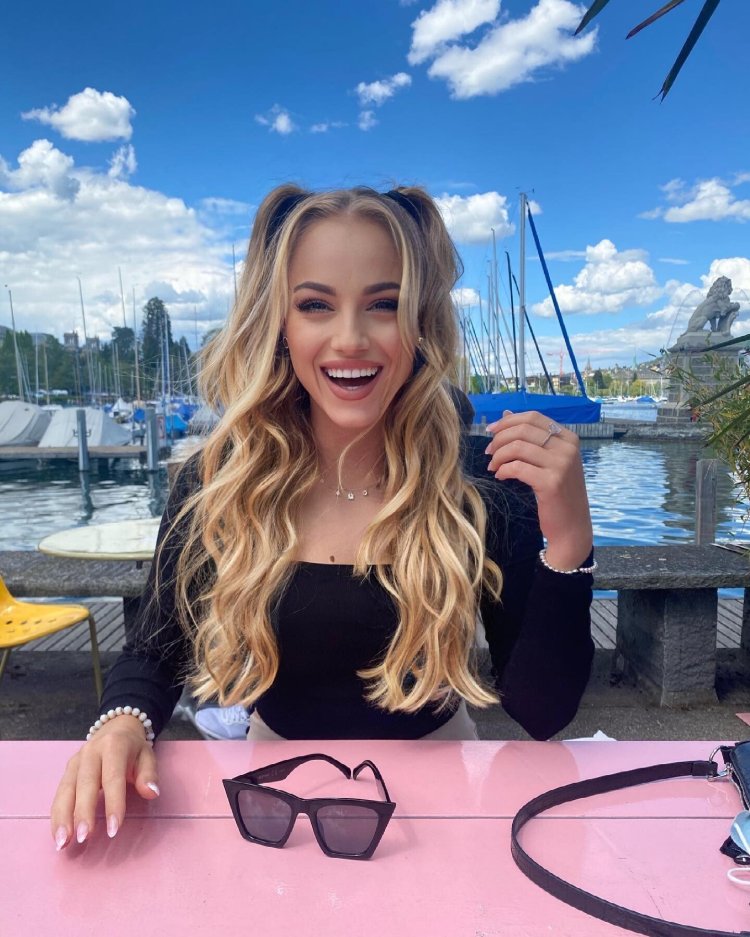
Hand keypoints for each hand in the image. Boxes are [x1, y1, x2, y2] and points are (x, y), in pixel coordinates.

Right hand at [50, 716, 159, 850]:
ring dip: (63, 817)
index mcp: (114, 745)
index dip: (113, 803)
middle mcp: (90, 752)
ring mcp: (75, 761)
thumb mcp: (147, 756)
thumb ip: (149, 774)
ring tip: (64, 842)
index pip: (113, 777)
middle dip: (83, 812)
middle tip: (85, 837)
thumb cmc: (133, 749)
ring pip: (66, 790)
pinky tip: (59, 835)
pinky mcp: (67, 771)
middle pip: (85, 783)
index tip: (113, 829)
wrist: (116, 729)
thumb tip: (151, 792)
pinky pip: (59, 795)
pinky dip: (57, 816)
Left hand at [484, 409, 592, 569]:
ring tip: (493, 466)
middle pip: (523, 430)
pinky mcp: (552, 482)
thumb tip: (506, 413)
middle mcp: (568, 448)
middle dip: (499, 438)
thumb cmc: (558, 493)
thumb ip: (530, 437)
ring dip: (499, 455)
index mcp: (568, 438)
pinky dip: (503, 470)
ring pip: (518, 447)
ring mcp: (562, 464)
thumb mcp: (548, 461)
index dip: (508, 421)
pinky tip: (500, 476)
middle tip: (488, 452)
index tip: (490, 430)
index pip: (533, 417)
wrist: (572, 527)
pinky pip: (517, 467)